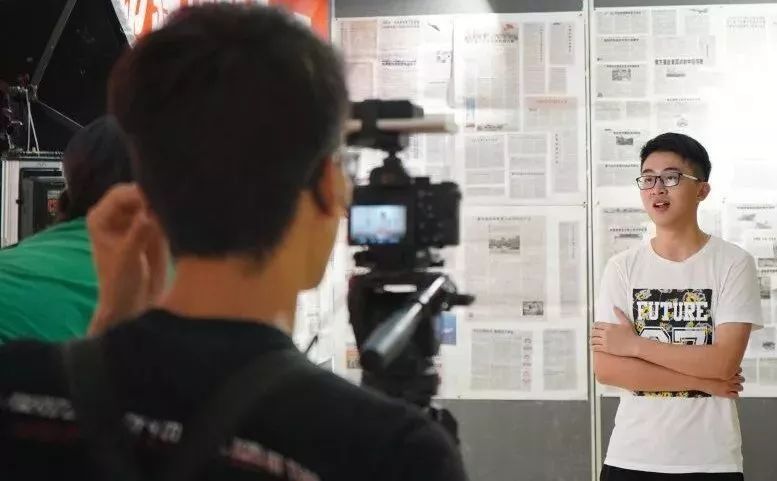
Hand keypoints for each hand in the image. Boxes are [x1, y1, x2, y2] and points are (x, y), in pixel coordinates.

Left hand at [87, 183, 168, 335]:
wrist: (133, 304)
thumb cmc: (120, 284)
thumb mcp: (127, 258)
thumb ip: (138, 234)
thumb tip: (150, 213)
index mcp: (102, 217)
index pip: (121, 194)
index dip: (139, 194)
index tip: (159, 200)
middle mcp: (118, 214)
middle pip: (139, 193)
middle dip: (155, 195)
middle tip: (175, 201)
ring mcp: (137, 220)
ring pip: (154, 201)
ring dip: (166, 204)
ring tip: (182, 208)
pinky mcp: (155, 229)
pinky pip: (165, 214)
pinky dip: (173, 214)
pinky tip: (184, 217)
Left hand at [591, 307, 641, 356]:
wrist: (634, 345)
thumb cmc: (631, 334)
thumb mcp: (626, 322)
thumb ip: (619, 314)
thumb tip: (614, 306)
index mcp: (609, 326)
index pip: (596, 325)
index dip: (594, 326)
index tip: (595, 328)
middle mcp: (605, 333)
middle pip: (593, 332)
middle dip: (592, 333)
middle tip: (593, 335)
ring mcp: (605, 341)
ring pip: (593, 340)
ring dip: (592, 340)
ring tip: (592, 341)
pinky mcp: (606, 349)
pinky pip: (595, 347)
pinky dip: (593, 347)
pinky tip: (593, 347)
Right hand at [699, 368, 743, 397]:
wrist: (698, 380)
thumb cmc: (704, 373)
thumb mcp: (714, 367)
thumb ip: (721, 366)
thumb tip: (726, 365)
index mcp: (728, 370)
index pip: (739, 370)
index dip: (737, 372)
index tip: (735, 373)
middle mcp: (730, 378)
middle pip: (741, 379)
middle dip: (738, 380)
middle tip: (734, 381)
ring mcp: (728, 386)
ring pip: (740, 387)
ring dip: (737, 387)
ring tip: (732, 387)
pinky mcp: (725, 393)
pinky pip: (736, 396)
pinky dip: (735, 394)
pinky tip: (730, 393)